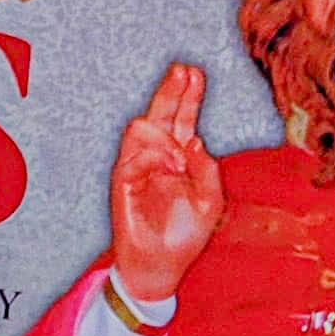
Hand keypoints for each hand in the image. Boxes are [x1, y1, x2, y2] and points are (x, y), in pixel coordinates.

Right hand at [108, 64, 224, 306]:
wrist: (161, 265)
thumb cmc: (184, 234)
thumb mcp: (211, 200)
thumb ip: (207, 169)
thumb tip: (195, 141)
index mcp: (177, 158)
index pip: (181, 119)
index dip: (188, 96)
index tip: (194, 73)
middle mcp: (156, 158)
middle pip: (159, 115)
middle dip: (170, 92)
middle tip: (181, 70)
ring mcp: (136, 168)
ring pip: (140, 130)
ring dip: (164, 135)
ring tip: (181, 157)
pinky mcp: (123, 184)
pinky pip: (133, 158)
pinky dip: (155, 157)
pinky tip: (171, 165)